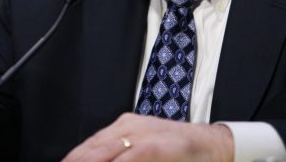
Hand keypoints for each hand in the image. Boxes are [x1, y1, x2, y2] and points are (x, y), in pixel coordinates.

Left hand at [62, 113, 233, 161]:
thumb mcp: (145, 149)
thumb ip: (123, 155)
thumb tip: (98, 158)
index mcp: (123, 127)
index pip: (88, 146)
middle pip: (91, 149)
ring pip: (104, 151)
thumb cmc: (178, 150)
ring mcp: (141, 134)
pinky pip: (130, 157)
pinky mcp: (156, 146)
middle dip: (75, 161)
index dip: (73, 159)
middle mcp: (128, 127)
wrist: (212, 143)